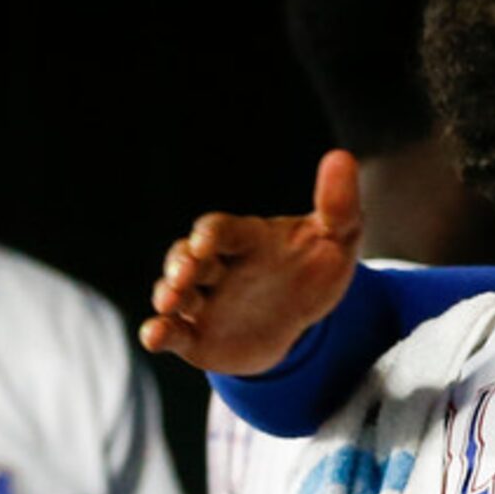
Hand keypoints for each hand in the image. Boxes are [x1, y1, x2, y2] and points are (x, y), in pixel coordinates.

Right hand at [140, 150, 363, 372]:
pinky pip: (174, 332)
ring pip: (176, 292)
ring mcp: (204, 299)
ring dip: (169, 295)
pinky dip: (159, 332)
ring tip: (169, 302)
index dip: (211, 234)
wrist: (304, 320)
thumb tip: (341, 157)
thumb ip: (338, 205)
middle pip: (188, 257)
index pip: (221, 228)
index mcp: (246, 238)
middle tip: (184, 274)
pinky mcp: (197, 333)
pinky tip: (153, 337)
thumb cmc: (315, 268)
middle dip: (181, 263)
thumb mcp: (337, 238)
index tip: (207, 241)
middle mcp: (217, 266)